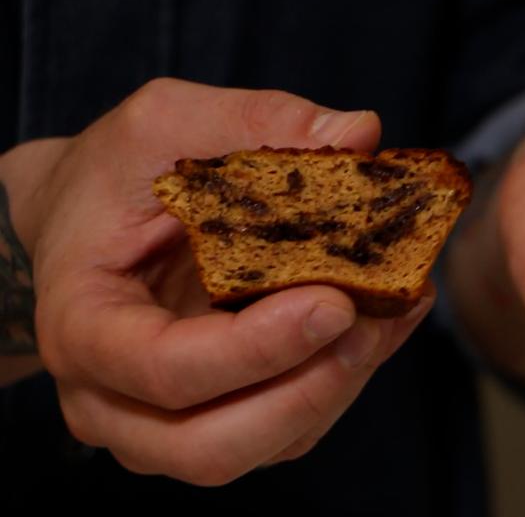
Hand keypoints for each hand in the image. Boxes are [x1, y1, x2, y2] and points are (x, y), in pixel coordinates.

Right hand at [2, 78, 432, 483]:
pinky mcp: (217, 419)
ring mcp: (161, 424)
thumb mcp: (165, 124)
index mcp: (83, 326)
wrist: (84, 222)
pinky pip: (289, 429)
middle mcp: (113, 398)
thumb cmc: (114, 177)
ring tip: (396, 310)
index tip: (335, 302)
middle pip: (212, 446)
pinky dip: (345, 382)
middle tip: (373, 321)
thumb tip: (360, 133)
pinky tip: (383, 321)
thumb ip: (257, 122)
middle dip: (310, 389)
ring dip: (341, 387)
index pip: (165, 370)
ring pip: (264, 446)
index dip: (258, 349)